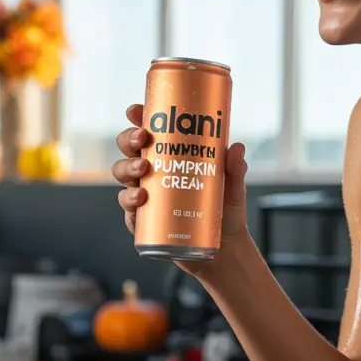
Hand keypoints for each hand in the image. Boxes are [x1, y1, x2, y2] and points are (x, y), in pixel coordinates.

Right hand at [112, 103, 249, 275]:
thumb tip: (236, 147)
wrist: (225, 250)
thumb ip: (235, 169)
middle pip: (130, 152)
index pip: (150, 134)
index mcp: (172, 159)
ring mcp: (147, 198)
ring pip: (123, 178)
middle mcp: (155, 176)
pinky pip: (129, 211)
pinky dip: (130, 204)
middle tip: (142, 140)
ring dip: (127, 170)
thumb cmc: (226, 212)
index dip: (138, 119)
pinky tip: (141, 200)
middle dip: (128, 141)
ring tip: (143, 171)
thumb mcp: (234, 188)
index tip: (135, 111)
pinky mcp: (146, 223)